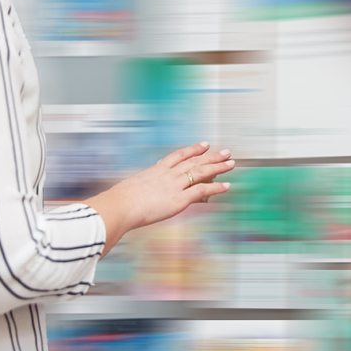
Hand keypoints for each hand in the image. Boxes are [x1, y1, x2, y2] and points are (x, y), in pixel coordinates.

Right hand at [83, 142, 233, 255]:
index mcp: (155, 171)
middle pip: (194, 161)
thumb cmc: (119, 201)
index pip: (178, 156)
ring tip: (231, 163)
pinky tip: (226, 185)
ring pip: (201, 172)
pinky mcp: (180, 199)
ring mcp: (175, 185)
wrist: (121, 206)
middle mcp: (168, 175)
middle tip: (225, 151)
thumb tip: (128, 197)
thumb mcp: (128, 190)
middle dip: (211, 156)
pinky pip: (202, 190)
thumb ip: (135, 191)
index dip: (193, 149)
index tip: (204, 145)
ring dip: (218, 167)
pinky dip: (215, 187)